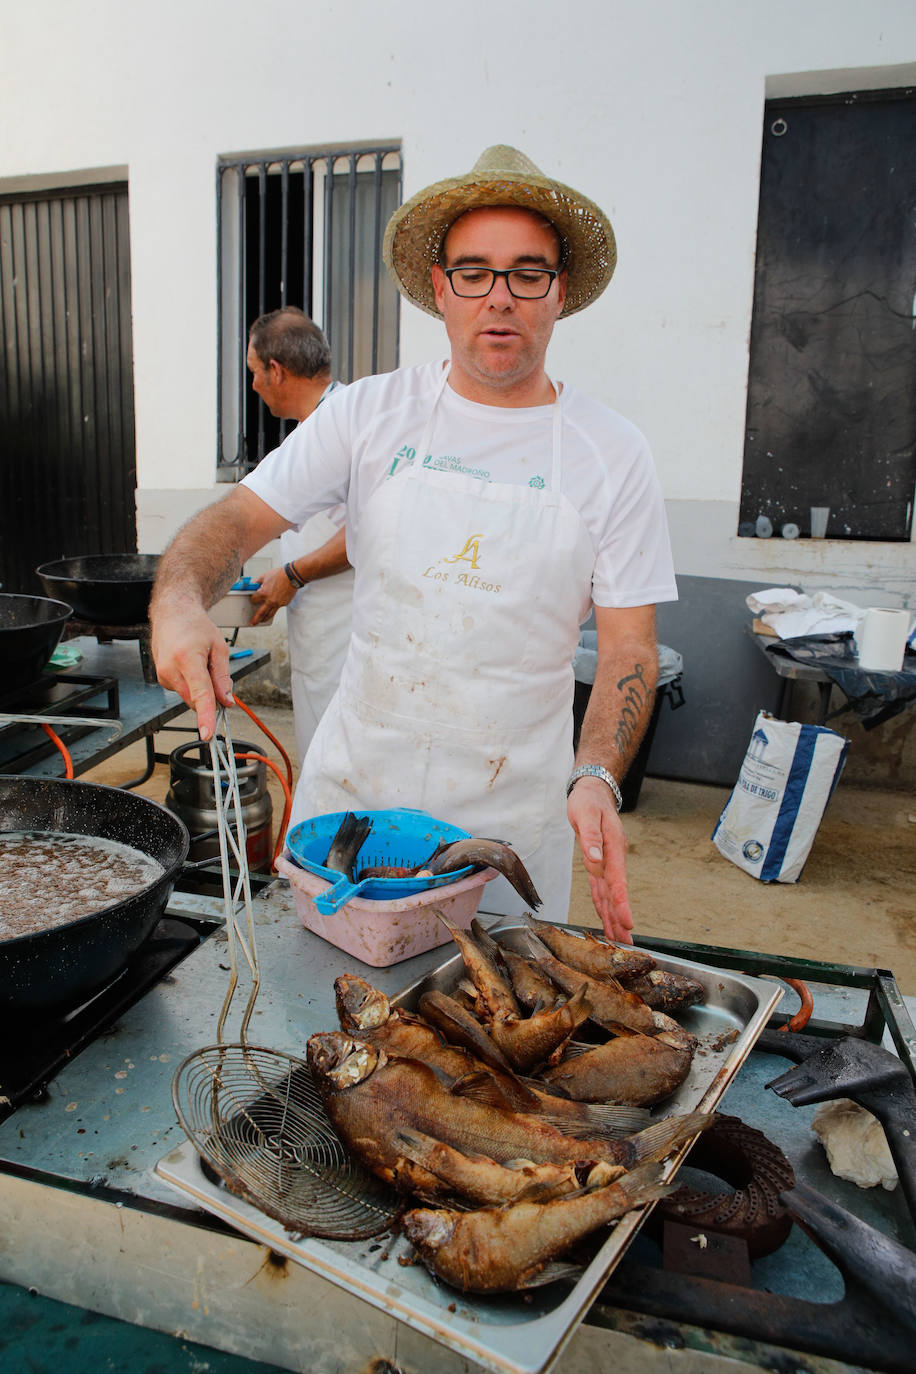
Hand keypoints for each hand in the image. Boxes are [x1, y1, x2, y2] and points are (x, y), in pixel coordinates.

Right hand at [151, 603, 233, 741]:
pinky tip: (189, 664)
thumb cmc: (196, 627)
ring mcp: (163, 675)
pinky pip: (183, 691)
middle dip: (210, 695)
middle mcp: (171, 669)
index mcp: (187, 659)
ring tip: (198, 662)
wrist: (172, 613)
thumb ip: (223, 678)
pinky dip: (191, 684)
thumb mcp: (219, 648)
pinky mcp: (161, 679)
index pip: (199, 694)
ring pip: (190, 697)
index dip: (204, 717)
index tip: (207, 734)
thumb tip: (227, 702)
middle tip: (214, 672)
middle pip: (196, 699)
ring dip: (200, 688)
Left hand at [250, 566, 295, 625]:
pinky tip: (272, 608)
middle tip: (252, 623)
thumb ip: (257, 582)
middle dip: (256, 619)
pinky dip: (274, 609)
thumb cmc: (279, 575)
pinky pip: (277, 608)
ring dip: (264, 619)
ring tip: (261, 621)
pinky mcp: (284, 604)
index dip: (252, 599)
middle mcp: (270, 601)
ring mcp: (278, 604)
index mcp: (264, 593)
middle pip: (261, 613)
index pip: (254, 600)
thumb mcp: (265, 576)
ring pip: (270, 614)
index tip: (253, 599)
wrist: (292, 576)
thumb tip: (253, 585)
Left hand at [566, 776, 634, 943]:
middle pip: (616, 893)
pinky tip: (606, 917)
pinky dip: (603, 903)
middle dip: (620, 918)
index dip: (621, 903)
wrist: (593, 791)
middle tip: (626, 942)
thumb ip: (590, 837)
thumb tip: (595, 860)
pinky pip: (600, 886)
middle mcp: (612, 858)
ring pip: (609, 893)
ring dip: (613, 916)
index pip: (618, 880)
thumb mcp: (586, 814)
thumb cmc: (589, 801)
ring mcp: (606, 861)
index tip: (627, 922)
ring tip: (619, 939)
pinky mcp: (598, 862)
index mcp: (613, 847)